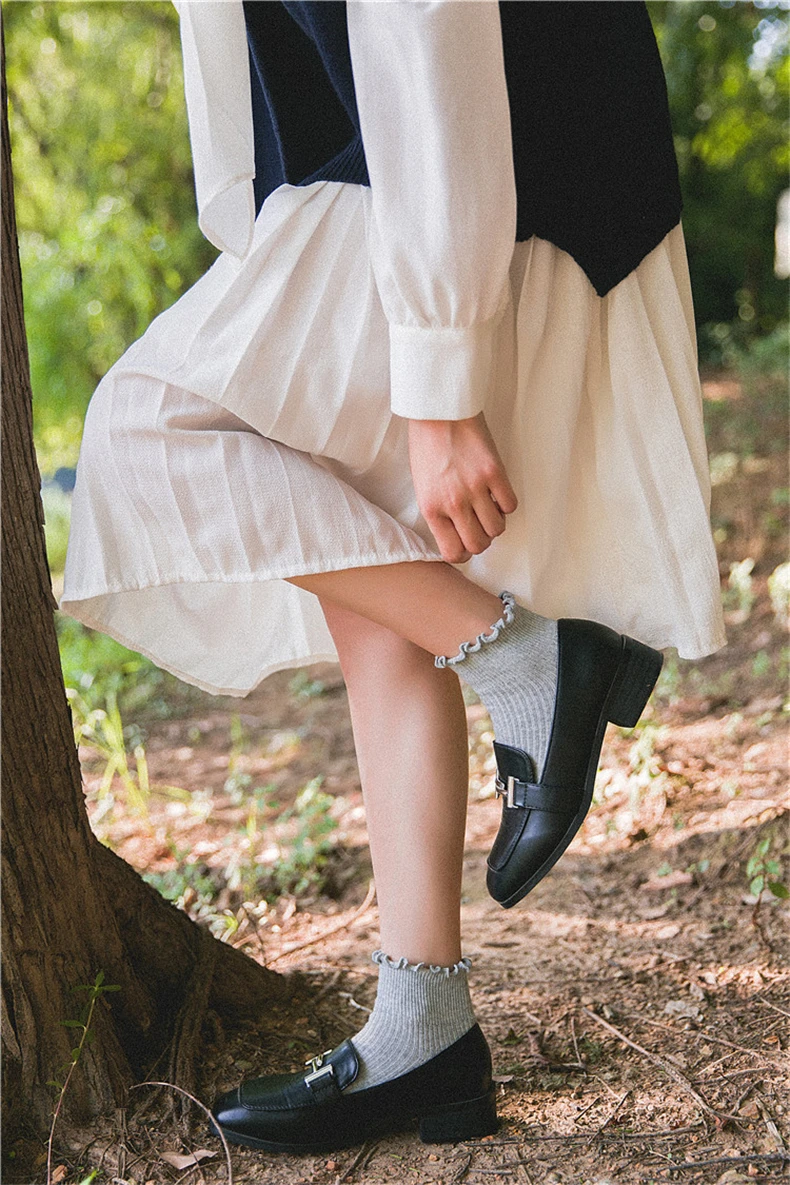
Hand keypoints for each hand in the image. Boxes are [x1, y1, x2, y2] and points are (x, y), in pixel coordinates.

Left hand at [407, 413, 517, 563]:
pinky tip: (497, 492)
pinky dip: (506, 504)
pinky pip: (510, 505)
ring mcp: (475, 489)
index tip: (465, 544)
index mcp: (431, 509)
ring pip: (497, 529)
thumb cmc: (427, 446)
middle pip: (478, 545)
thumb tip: (456, 534)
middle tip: (479, 526)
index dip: (463, 553)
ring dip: (496, 523)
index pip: (453, 552)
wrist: (439, 411)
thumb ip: (438, 512)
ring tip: (489, 507)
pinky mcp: (495, 473)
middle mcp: (453, 503)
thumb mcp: (423, 486)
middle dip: (482, 541)